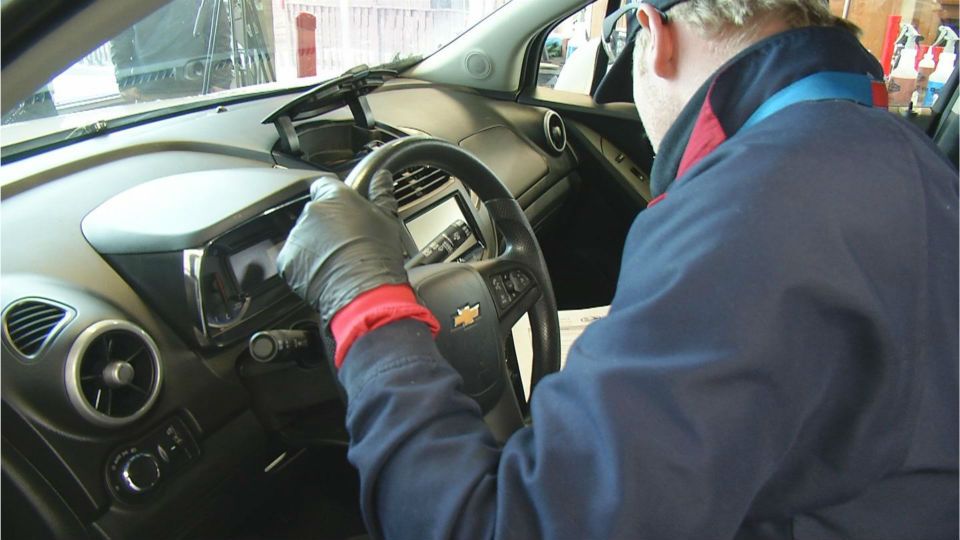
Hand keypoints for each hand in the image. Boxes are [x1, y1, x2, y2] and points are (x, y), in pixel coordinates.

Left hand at [277, 172, 408, 326]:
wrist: (364, 292)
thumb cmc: (378, 256)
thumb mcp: (387, 219)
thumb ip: (381, 193)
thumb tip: (382, 177)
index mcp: (335, 197)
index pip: (324, 185)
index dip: (334, 199)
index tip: (342, 211)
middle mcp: (312, 212)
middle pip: (315, 213)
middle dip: (326, 225)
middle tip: (346, 243)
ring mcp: (297, 235)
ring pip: (304, 236)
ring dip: (315, 245)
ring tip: (337, 261)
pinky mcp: (287, 259)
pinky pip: (294, 258)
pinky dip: (305, 265)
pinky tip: (324, 272)